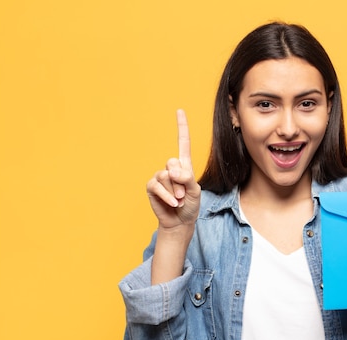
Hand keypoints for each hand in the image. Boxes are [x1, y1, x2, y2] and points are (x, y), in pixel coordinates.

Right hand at [146, 109, 201, 230]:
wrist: (180, 221)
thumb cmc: (189, 205)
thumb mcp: (195, 191)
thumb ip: (187, 178)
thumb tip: (172, 171)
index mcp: (184, 166)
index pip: (183, 143)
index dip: (181, 127)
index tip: (179, 110)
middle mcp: (171, 168)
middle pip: (173, 162)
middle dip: (180, 180)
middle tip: (183, 194)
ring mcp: (160, 177)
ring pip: (166, 177)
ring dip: (175, 191)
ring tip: (178, 200)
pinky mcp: (151, 186)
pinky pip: (157, 186)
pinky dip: (166, 196)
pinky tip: (172, 203)